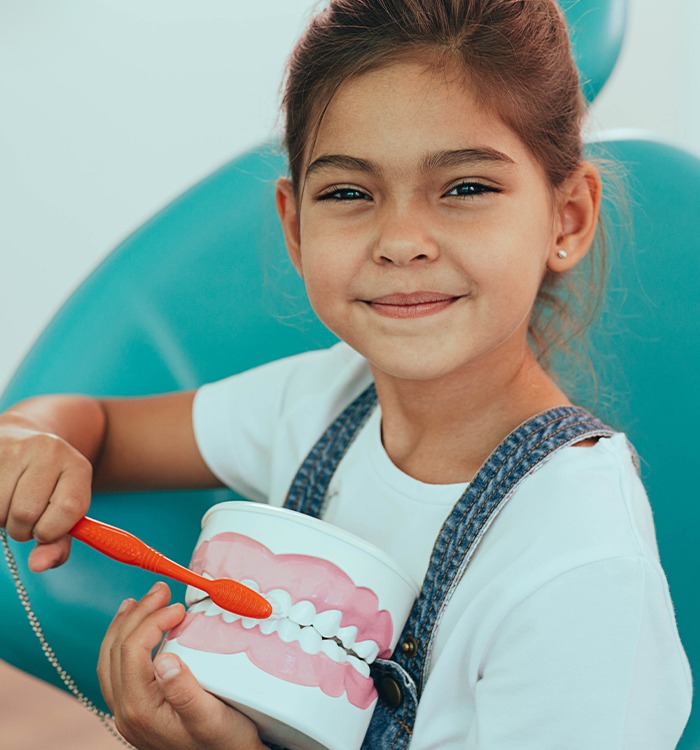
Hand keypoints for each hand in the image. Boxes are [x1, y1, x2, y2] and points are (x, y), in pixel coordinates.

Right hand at [0, 414, 91, 570]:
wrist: (23, 446)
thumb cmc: (48, 492)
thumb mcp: (64, 515)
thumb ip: (58, 545)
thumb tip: (38, 565)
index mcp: (77, 466)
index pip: (67, 508)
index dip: (51, 530)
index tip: (44, 531)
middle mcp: (49, 450)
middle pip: (25, 512)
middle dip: (21, 528)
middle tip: (25, 517)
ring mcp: (16, 448)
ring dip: (2, 518)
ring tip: (11, 503)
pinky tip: (0, 496)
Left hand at [98, 581, 264, 749]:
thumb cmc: (224, 742)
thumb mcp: (211, 717)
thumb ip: (185, 691)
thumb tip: (165, 659)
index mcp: (141, 709)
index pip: (132, 651)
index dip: (151, 621)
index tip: (179, 607)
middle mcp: (126, 712)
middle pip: (116, 651)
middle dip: (137, 614)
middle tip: (160, 590)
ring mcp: (127, 713)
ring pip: (109, 661)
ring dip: (124, 626)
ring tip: (139, 601)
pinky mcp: (136, 711)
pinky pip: (116, 670)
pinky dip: (123, 643)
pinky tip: (137, 631)